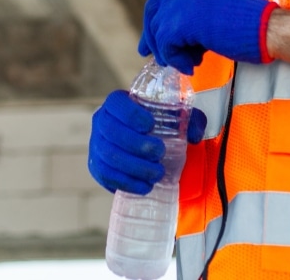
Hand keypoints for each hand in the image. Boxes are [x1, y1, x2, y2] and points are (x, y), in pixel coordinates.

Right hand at [88, 91, 207, 194]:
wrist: (140, 143)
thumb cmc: (158, 125)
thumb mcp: (175, 116)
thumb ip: (190, 120)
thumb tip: (194, 135)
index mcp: (117, 102)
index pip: (116, 103)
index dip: (131, 114)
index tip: (151, 125)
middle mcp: (101, 120)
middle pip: (111, 132)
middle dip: (136, 144)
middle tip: (160, 152)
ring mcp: (96, 144)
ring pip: (108, 156)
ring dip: (134, 167)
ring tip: (157, 174)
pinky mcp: (96, 166)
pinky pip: (105, 176)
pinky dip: (126, 183)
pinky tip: (145, 187)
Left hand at [139, 0, 275, 73]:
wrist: (268, 29)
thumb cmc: (254, 28)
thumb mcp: (220, 15)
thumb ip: (197, 20)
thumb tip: (177, 40)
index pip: (164, 0)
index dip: (155, 22)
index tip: (152, 43)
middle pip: (154, 11)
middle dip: (151, 36)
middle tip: (153, 56)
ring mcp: (186, 2)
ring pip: (160, 31)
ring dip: (171, 53)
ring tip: (190, 63)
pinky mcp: (185, 21)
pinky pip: (167, 44)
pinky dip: (176, 59)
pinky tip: (192, 66)